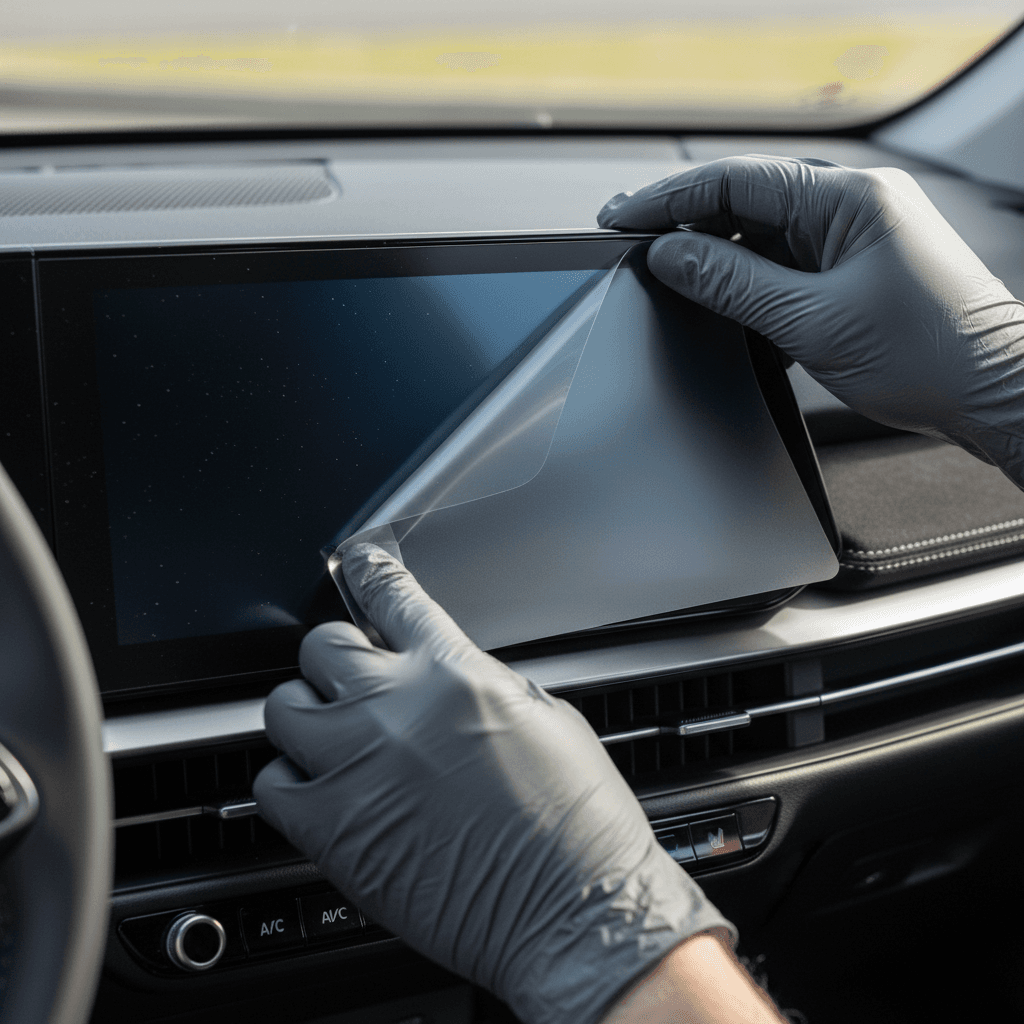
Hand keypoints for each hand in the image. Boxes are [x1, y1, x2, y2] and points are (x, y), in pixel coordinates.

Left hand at [254, 543, 735, 1023]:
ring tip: (331, 735)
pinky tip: (319, 789)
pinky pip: (270, 785)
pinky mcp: (333, 832)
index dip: (367, 569)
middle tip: (354, 678)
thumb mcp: (547, 719)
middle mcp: (396, 709)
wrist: (572, 911)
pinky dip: (287, 781)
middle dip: (337, 655)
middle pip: (320, 646)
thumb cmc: (576, 823)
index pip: (390, 595)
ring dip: (305, 714)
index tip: (356, 562)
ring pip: (282, 708)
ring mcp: (356, 768)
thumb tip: (448, 680)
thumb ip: (480, 687)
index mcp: (455, 673)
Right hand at [598, 155, 1023, 486]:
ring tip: (667, 280)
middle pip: (743, 203)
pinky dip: (745, 284)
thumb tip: (670, 257)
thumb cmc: (929, 354)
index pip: (735, 181)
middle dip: (683, 225)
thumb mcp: (812, 321)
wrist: (990, 393)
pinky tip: (718, 303)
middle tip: (629, 241)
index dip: (668, 200)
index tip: (622, 218)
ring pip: (759, 238)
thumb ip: (732, 283)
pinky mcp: (849, 270)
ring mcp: (850, 238)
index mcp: (848, 198)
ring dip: (714, 260)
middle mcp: (850, 207)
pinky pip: (781, 266)